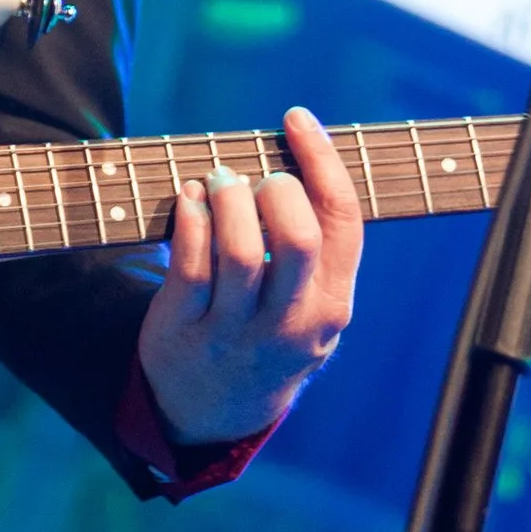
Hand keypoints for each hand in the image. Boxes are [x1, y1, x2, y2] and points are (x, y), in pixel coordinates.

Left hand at [136, 107, 360, 448]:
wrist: (214, 412)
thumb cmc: (267, 332)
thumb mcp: (310, 303)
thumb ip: (316, 247)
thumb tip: (300, 156)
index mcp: (333, 303)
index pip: (343, 220)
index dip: (322, 160)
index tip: (297, 120)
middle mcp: (293, 322)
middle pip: (298, 237)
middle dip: (275, 189)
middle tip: (252, 178)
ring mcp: (239, 331)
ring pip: (240, 251)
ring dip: (227, 200)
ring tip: (217, 182)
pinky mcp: (187, 331)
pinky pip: (190, 266)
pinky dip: (189, 220)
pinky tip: (188, 200)